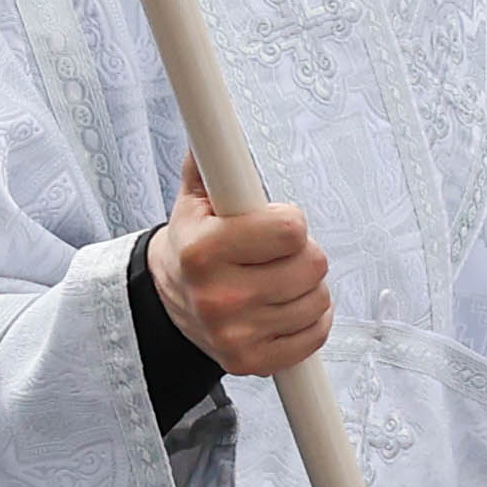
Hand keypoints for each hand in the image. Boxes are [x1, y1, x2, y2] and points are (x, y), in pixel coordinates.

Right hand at [151, 161, 328, 380]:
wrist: (167, 303)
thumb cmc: (194, 245)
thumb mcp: (195, 200)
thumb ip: (212, 161)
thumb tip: (214, 124)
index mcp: (203, 250)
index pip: (291, 230)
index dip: (289, 221)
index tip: (273, 223)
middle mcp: (217, 297)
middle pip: (312, 266)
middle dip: (303, 254)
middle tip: (277, 255)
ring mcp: (234, 335)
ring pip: (319, 301)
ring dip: (307, 288)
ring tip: (277, 281)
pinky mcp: (250, 362)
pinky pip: (315, 336)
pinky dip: (310, 320)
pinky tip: (285, 308)